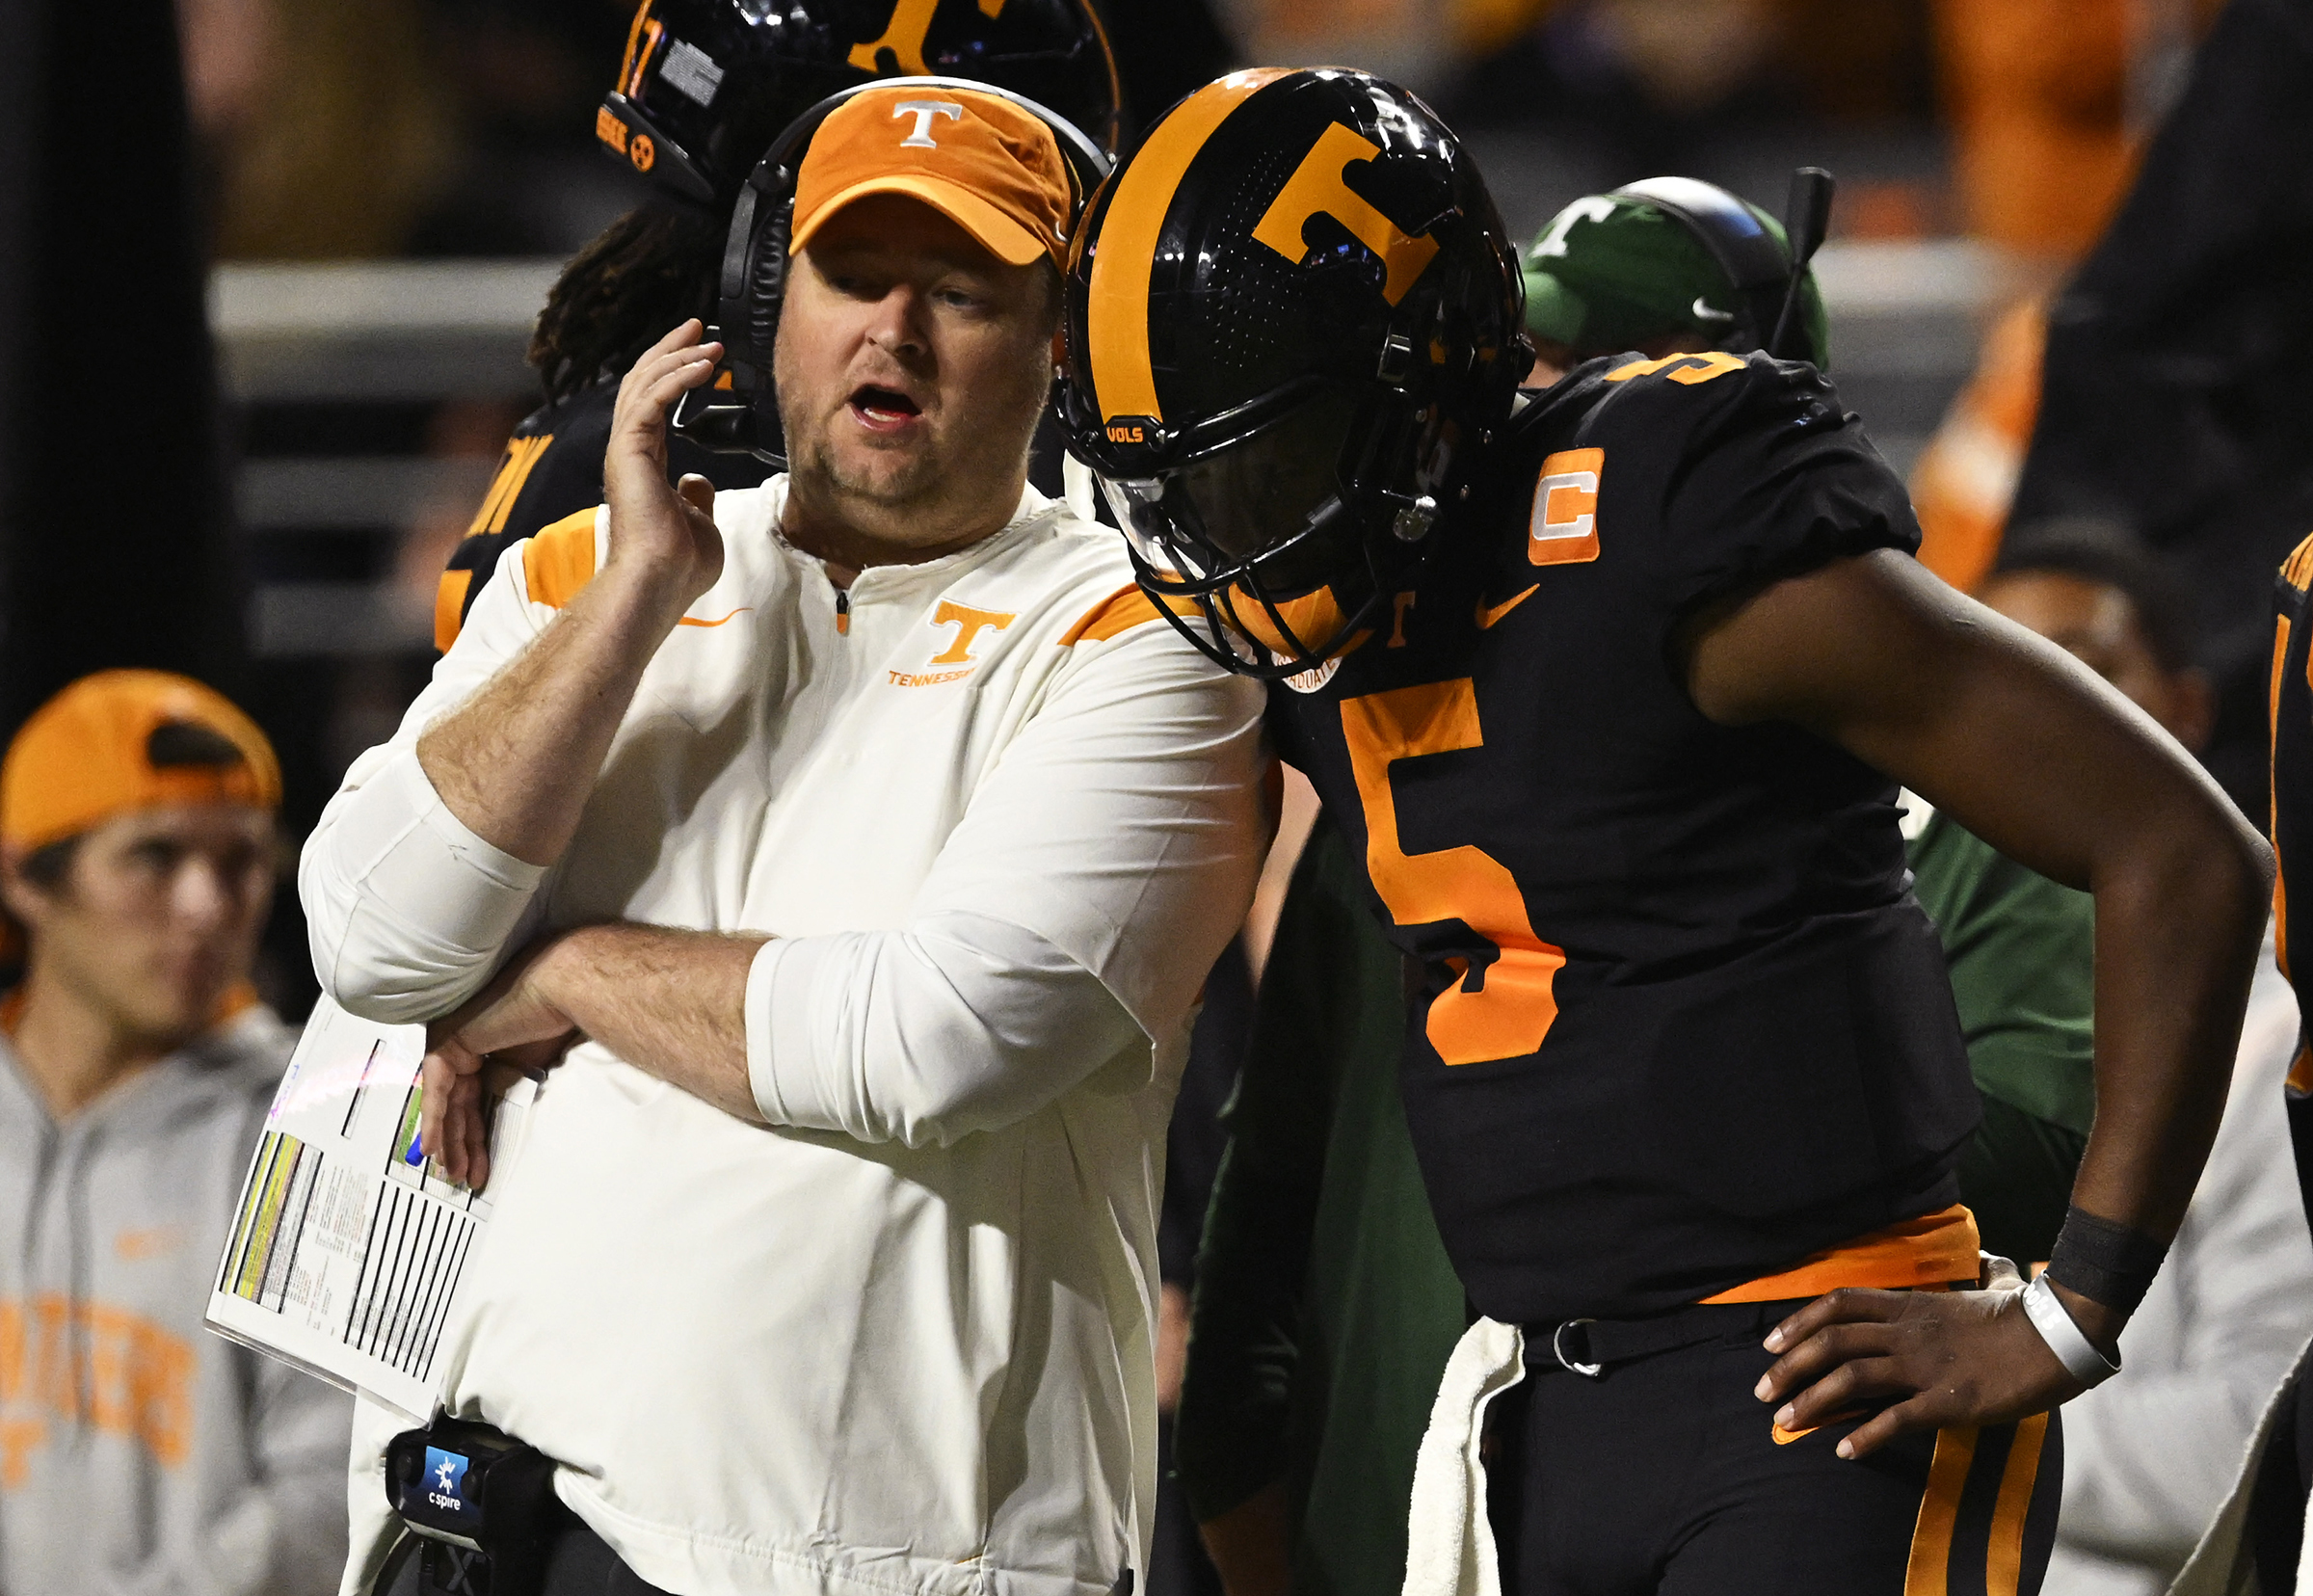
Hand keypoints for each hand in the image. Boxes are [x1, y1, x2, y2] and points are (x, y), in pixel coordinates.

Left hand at [419, 940, 581, 1189]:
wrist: (560, 989)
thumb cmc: (559, 1017)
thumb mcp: (534, 1063)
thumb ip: (515, 1084)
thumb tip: (513, 1110)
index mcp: (484, 1046)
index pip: (475, 1097)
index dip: (476, 1132)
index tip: (480, 1161)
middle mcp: (462, 1043)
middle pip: (458, 1104)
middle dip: (462, 1144)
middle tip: (464, 1175)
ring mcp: (451, 1042)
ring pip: (445, 1103)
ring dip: (449, 1141)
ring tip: (454, 1173)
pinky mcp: (447, 1045)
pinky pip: (437, 1092)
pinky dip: (435, 1121)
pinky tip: (435, 1149)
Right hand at [604, 319, 725, 612]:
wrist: (659, 582)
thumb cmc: (678, 564)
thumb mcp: (698, 521)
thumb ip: (694, 495)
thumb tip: (698, 479)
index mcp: (643, 463)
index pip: (654, 403)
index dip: (675, 372)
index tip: (703, 351)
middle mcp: (629, 450)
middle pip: (643, 382)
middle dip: (672, 350)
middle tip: (701, 327)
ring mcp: (625, 449)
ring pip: (644, 384)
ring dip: (678, 357)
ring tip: (711, 340)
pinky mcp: (629, 450)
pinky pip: (652, 400)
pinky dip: (677, 378)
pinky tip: (705, 366)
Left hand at [1754, 1285, 2086, 1458]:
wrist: (2061, 1337)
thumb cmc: (2025, 1315)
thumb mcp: (1991, 1286)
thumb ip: (1981, 1274)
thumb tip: (1991, 1259)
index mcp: (1911, 1306)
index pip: (1840, 1304)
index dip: (1800, 1322)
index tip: (1772, 1344)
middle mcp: (1908, 1332)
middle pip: (1833, 1341)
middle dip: (1791, 1367)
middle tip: (1763, 1391)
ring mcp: (1926, 1366)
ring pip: (1852, 1377)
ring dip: (1813, 1401)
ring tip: (1785, 1423)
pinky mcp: (1949, 1401)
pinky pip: (1897, 1418)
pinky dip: (1865, 1435)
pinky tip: (1844, 1450)